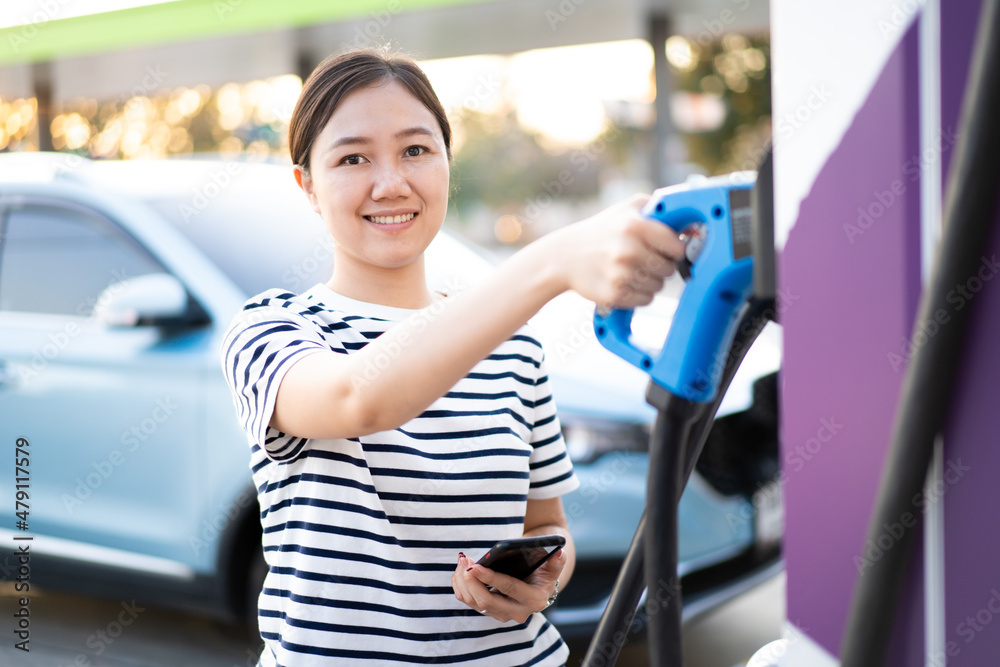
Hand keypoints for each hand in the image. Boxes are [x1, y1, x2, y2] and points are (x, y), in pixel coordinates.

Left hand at [451, 550, 565, 623]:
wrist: (537, 583)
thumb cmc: (543, 569)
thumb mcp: (552, 566)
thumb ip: (557, 562)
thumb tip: (559, 553)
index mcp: (534, 600)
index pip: (508, 588)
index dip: (490, 577)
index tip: (475, 566)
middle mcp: (517, 612)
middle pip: (487, 601)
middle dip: (471, 581)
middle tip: (464, 561)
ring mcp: (501, 614)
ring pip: (474, 602)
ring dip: (463, 582)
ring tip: (462, 561)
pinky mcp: (489, 611)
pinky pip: (469, 601)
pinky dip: (461, 585)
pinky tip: (460, 570)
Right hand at [546, 194, 684, 309]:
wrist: (565, 256)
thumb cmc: (604, 230)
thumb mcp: (630, 208)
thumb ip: (662, 211)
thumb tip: (693, 226)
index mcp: (635, 225)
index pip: (677, 247)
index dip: (674, 249)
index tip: (664, 248)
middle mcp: (628, 251)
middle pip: (669, 269)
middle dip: (660, 265)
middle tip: (642, 257)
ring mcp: (620, 275)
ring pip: (658, 286)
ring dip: (650, 280)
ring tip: (629, 268)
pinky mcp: (615, 295)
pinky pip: (646, 299)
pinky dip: (639, 293)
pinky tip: (623, 281)